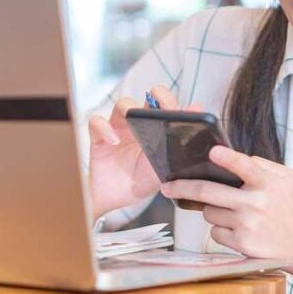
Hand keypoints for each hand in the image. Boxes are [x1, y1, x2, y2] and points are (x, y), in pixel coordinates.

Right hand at [88, 85, 197, 219]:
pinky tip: (114, 141)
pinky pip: (97, 122)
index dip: (174, 102)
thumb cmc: (143, 180)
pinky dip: (105, 128)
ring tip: (132, 120)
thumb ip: (179, 149)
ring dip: (128, 108)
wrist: (118, 198)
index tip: (179, 110)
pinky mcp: (99, 136)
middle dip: (157, 95)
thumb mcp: (164, 168)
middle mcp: (140, 123)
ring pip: (122, 104)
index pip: (169, 106)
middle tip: (161, 106)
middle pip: (150, 96)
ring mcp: (119, 127)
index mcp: (158, 128)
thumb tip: (195, 132)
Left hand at [160, 146, 292, 277]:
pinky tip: (238, 229)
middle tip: (168, 185)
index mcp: (268, 183)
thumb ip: (262, 166)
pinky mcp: (241, 244)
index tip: (212, 151)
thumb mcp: (286, 179)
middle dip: (182, 187)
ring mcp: (246, 226)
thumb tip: (230, 157)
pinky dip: (221, 229)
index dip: (227, 158)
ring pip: (208, 212)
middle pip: (208, 193)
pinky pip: (214, 232)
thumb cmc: (290, 207)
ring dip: (212, 209)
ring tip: (233, 211)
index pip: (246, 166)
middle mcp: (256, 204)